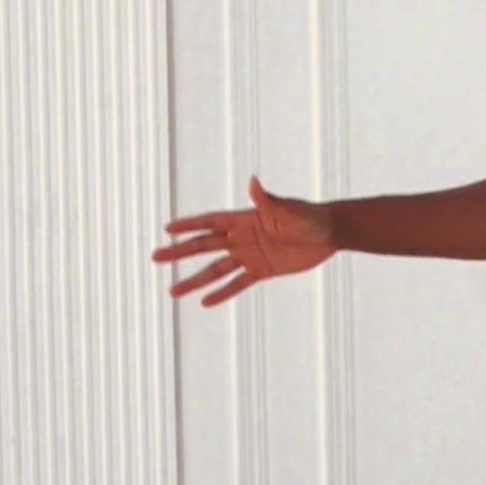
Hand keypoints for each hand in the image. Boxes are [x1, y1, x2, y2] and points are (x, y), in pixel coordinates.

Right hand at [151, 175, 336, 305]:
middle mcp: (241, 238)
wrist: (329, 233)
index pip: (209, 222)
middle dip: (180, 252)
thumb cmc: (308, 215)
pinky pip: (238, 284)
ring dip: (195, 280)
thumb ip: (266, 200)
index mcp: (243, 219)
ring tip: (173, 291)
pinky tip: (205, 302)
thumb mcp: (287, 209)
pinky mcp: (262, 271)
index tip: (166, 230)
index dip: (189, 226)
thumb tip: (253, 182)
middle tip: (156, 258)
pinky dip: (222, 293)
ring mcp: (249, 255)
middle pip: (204, 246)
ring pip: (215, 269)